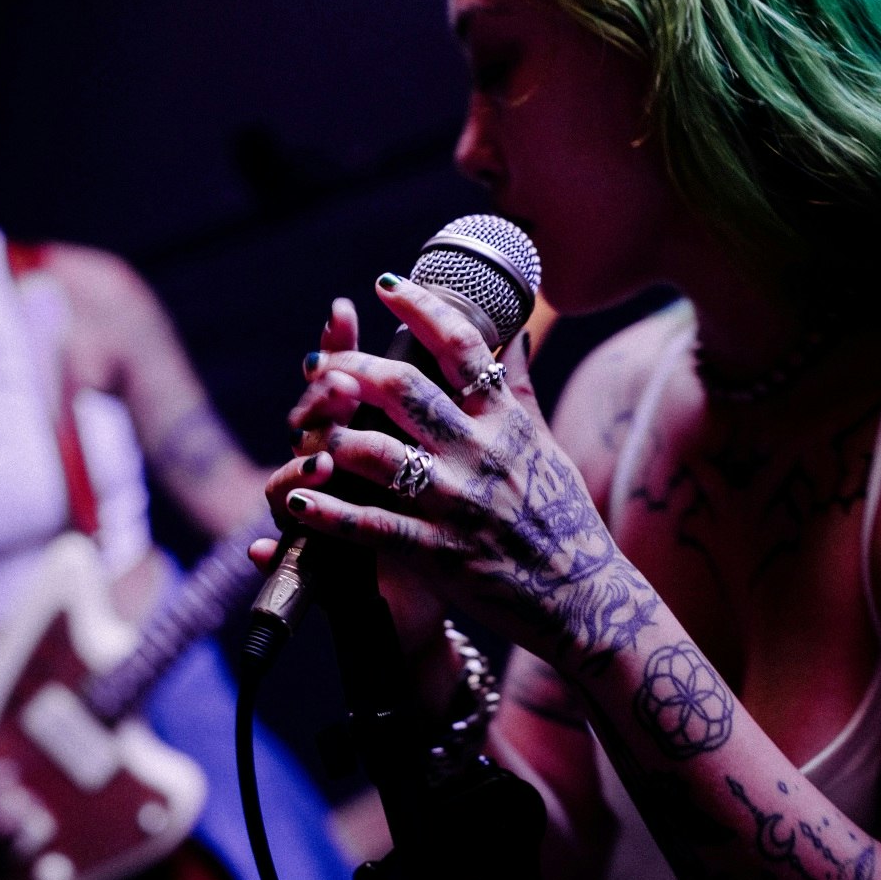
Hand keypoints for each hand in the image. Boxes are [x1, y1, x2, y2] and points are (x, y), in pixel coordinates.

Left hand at [262, 275, 619, 667]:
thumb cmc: (563, 516)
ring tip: (309, 428)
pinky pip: (372, 528)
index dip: (420, 306)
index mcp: (505, 421)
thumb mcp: (546, 444)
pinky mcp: (439, 554)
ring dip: (333, 434)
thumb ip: (521, 388)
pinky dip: (329, 514)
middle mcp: (480, 453)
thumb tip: (518, 334)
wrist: (583, 596)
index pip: (461, 345)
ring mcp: (457, 504)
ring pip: (378, 453)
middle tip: (323, 363)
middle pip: (403, 388)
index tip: (385, 283)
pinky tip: (297, 501)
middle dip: (353, 367)